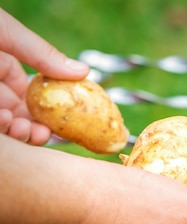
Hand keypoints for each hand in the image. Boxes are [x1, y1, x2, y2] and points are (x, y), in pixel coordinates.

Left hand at [0, 8, 88, 143]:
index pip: (30, 95)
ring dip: (15, 132)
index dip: (47, 113)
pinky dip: (1, 130)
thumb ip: (41, 54)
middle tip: (41, 134)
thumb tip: (82, 71)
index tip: (61, 125)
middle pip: (17, 116)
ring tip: (19, 127)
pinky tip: (4, 122)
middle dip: (31, 129)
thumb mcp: (4, 32)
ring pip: (3, 127)